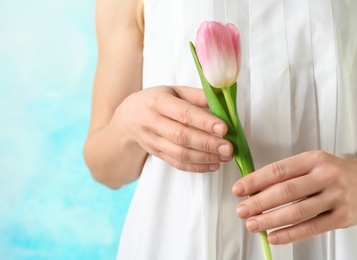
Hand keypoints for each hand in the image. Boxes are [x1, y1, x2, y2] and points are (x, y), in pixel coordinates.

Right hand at [115, 85, 232, 171]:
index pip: (183, 113)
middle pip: (181, 136)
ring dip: (205, 158)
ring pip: (180, 153)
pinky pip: (177, 164)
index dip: (204, 122)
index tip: (223, 128)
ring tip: (225, 157)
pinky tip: (213, 165)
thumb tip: (221, 102)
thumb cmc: (155, 100)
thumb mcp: (173, 90)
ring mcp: (153, 141)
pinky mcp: (156, 154)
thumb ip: (196, 96)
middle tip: (228, 148)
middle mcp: (152, 122)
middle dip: (207, 144)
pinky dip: (197, 167)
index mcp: (158, 102)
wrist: (128, 118)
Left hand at [232, 151, 356, 243]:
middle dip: (259, 203)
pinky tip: (274, 236)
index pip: (278, 170)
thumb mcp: (311, 164)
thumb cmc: (332, 172)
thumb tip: (255, 189)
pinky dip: (289, 234)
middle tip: (242, 210)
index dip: (255, 181)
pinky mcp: (342, 217)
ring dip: (270, 221)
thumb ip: (287, 175)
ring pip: (297, 212)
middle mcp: (325, 176)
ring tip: (253, 224)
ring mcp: (335, 197)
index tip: (239, 189)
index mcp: (313, 160)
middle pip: (285, 192)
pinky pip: (311, 228)